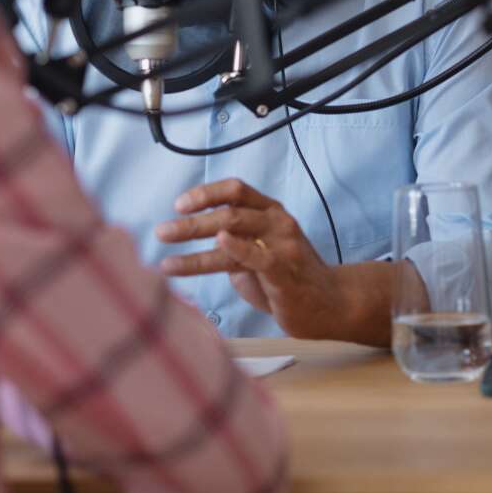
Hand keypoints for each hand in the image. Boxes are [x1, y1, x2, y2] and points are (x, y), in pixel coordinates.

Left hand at [155, 179, 350, 339]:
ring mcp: (282, 243)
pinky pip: (255, 254)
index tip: (179, 204)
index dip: (205, 193)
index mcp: (269, 210)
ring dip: (195, 241)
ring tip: (166, 258)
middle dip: (189, 223)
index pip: (235, 189)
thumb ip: (232, 241)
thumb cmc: (287, 277)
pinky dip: (234, 247)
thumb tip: (191, 234)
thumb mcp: (258, 251)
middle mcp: (276, 220)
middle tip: (161, 232)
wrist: (329, 304)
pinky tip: (216, 245)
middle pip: (227, 211)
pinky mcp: (284, 268)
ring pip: (232, 229)